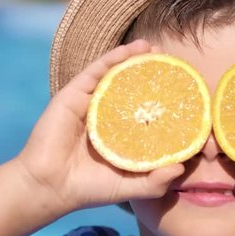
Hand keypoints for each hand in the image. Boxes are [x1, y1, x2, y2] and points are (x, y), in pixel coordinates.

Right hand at [15, 40, 184, 217]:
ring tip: (154, 47)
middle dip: (151, 71)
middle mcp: (107, 114)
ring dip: (134, 57)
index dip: (163, 97)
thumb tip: (181, 167)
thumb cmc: (89, 188)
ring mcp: (90, 102)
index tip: (183, 87)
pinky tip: (131, 49)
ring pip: (115, 73)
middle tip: (171, 59)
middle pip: (131, 86)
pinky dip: (113, 58)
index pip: (145, 109)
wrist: (50, 186)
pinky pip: (96, 71)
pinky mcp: (73, 95)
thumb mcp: (130, 187)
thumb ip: (155, 182)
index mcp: (121, 133)